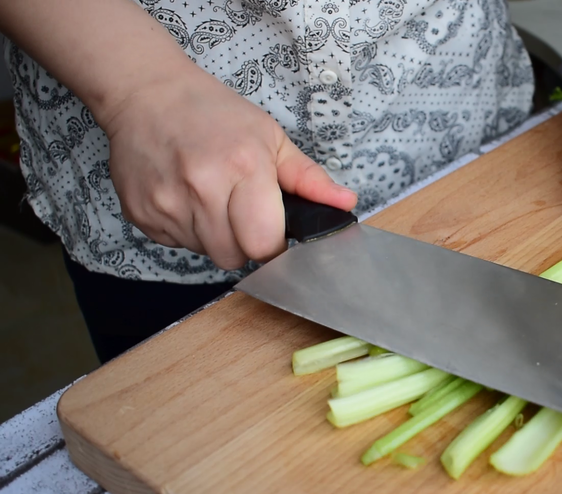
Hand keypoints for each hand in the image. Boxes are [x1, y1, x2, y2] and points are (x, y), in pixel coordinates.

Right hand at [99, 65, 357, 269]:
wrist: (147, 93)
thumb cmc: (213, 113)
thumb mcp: (270, 137)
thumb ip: (308, 178)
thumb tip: (345, 203)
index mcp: (243, 167)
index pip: (264, 243)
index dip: (274, 244)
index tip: (274, 230)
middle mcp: (202, 188)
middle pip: (235, 257)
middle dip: (245, 242)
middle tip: (241, 211)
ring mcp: (167, 203)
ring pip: (207, 253)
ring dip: (217, 237)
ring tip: (212, 199)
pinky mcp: (141, 214)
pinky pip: (177, 244)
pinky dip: (188, 230)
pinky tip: (186, 198)